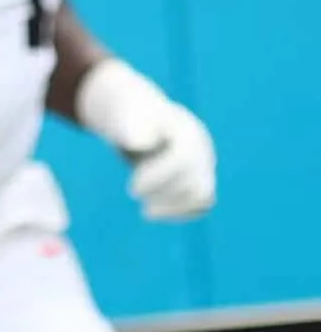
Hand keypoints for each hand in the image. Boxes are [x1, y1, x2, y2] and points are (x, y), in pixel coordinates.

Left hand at [78, 61, 216, 221]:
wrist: (144, 121)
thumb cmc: (131, 120)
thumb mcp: (127, 118)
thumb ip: (131, 127)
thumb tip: (139, 142)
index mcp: (187, 132)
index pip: (182, 160)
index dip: (157, 178)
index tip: (132, 190)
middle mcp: (202, 151)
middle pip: (196, 183)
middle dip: (162, 193)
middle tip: (133, 192)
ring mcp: (205, 166)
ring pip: (204, 197)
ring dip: (174, 209)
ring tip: (146, 211)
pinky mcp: (201, 181)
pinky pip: (202, 204)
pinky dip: (179, 213)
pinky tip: (154, 212)